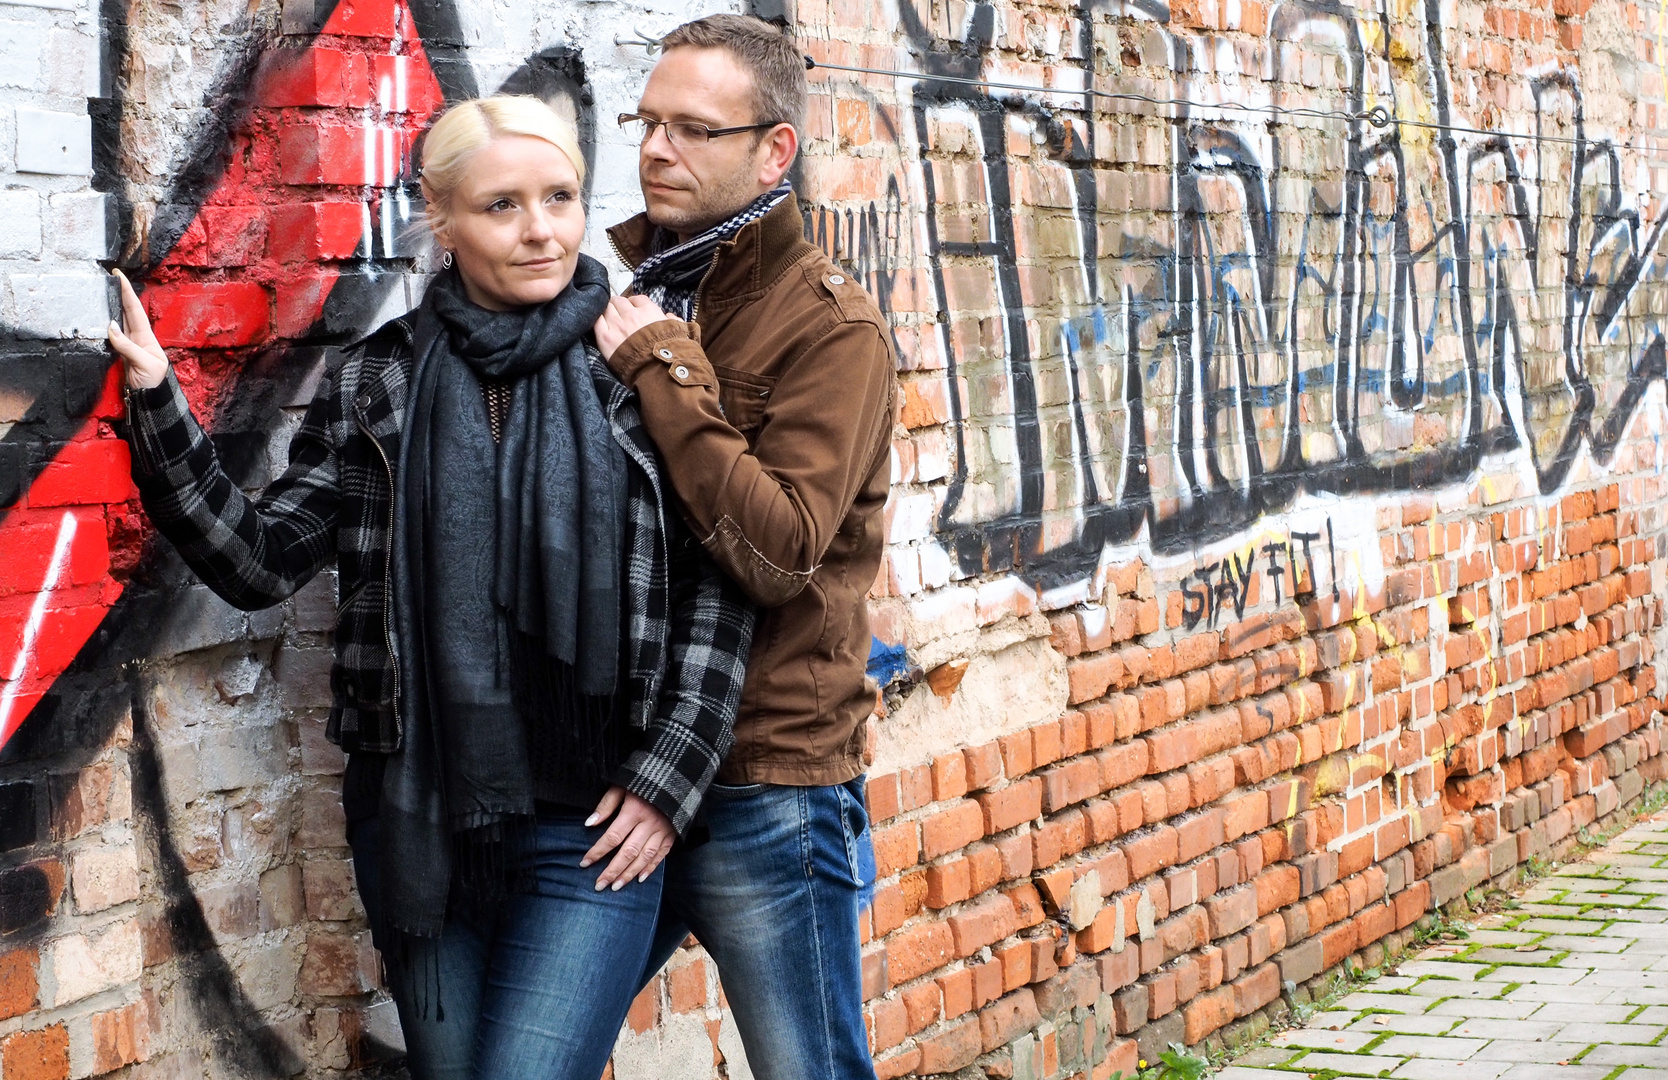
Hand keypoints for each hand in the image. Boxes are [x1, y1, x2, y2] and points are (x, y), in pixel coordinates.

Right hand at [107, 270, 168, 389]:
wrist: (152, 401)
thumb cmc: (154, 382)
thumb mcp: (145, 364)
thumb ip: (128, 346)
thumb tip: (110, 327)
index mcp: (146, 337)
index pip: (135, 309)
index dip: (127, 292)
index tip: (118, 275)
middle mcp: (137, 338)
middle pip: (125, 312)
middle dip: (117, 294)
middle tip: (105, 279)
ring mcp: (128, 345)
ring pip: (116, 322)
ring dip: (108, 308)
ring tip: (99, 293)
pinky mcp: (119, 355)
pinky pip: (110, 336)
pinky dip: (102, 326)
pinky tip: (96, 319)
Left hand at [580, 785, 675, 889]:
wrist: (676, 774)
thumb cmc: (643, 780)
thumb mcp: (622, 786)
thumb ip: (606, 805)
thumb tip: (590, 824)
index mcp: (634, 811)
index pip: (612, 837)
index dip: (597, 851)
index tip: (584, 863)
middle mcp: (649, 824)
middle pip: (628, 853)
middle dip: (612, 871)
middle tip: (599, 885)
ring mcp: (662, 830)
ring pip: (644, 857)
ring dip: (629, 874)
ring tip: (616, 887)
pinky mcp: (672, 834)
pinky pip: (661, 855)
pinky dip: (651, 868)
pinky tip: (640, 879)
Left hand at [593, 295, 673, 360]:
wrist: (656, 371)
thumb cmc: (670, 353)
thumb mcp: (678, 334)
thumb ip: (673, 322)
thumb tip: (669, 317)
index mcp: (649, 311)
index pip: (638, 299)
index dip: (635, 305)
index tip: (634, 311)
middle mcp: (631, 314)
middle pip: (619, 301)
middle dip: (619, 307)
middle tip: (619, 315)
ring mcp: (616, 325)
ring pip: (607, 308)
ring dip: (608, 312)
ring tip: (609, 320)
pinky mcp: (605, 337)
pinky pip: (597, 321)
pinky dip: (598, 321)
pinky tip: (601, 326)